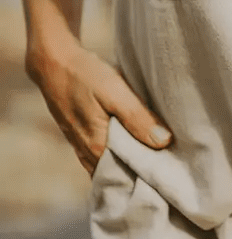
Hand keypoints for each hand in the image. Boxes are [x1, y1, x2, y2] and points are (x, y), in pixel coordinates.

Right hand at [26, 34, 173, 175]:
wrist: (53, 62)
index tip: (172, 171)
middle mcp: (87, 153)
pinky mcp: (81, 136)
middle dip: (142, 173)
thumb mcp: (115, 92)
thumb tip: (164, 142)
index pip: (128, 176)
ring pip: (110, 165)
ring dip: (130, 164)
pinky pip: (102, 155)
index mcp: (97, 148)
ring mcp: (81, 146)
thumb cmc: (84, 75)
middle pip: (120, 174)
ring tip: (157, 158)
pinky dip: (118, 155)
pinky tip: (134, 145)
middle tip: (170, 167)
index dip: (149, 176)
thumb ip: (137, 118)